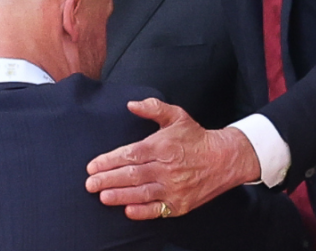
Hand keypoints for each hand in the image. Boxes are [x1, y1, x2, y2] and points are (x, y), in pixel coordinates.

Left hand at [85, 99, 260, 219]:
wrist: (226, 159)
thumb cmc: (196, 137)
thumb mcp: (177, 116)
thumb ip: (153, 108)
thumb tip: (131, 104)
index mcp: (162, 146)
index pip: (130, 154)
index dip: (109, 161)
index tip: (92, 166)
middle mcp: (167, 168)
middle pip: (132, 175)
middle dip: (108, 179)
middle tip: (89, 184)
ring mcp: (174, 188)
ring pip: (142, 193)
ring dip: (120, 196)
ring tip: (102, 197)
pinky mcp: (181, 204)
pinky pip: (158, 209)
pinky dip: (143, 211)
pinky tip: (128, 210)